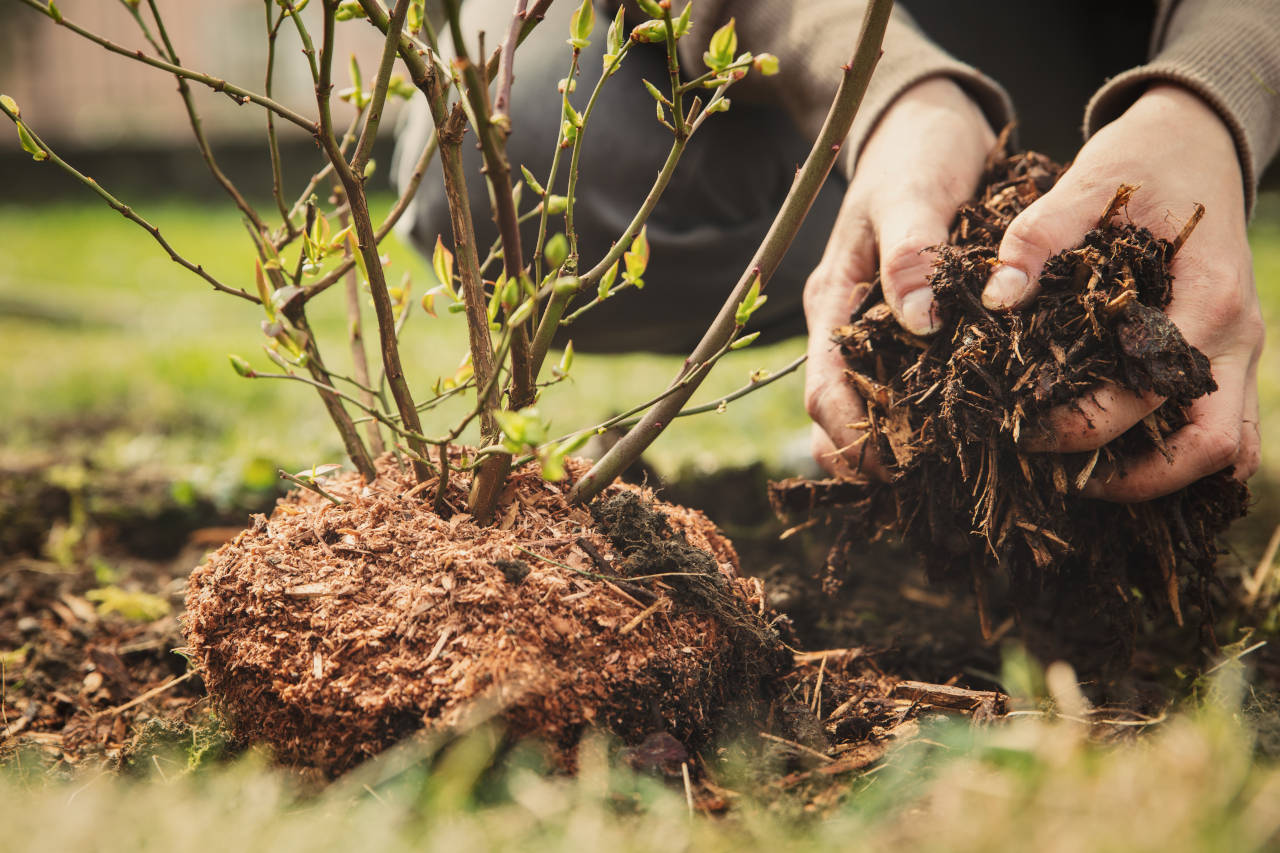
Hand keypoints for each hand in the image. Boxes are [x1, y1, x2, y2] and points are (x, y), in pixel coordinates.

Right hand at [804, 77, 994, 476]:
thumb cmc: (916, 152)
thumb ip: (912, 254)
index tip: (893, 467)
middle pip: (840, 413)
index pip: (823, 389)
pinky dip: (927, 414)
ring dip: (899, 443)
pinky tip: (968, 430)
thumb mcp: (914, 194)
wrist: (928, 121)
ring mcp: (877, 327)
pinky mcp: (911, 325)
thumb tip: (919, 324)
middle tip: (927, 484)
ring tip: (950, 471)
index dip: (849, 437)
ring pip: (873, 406)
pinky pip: (910, 383)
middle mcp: (849, 325)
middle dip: (871, 455)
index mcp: (834, 301)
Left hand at [982, 85, 1263, 500]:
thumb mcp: (1088, 183)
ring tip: (1088, 480)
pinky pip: (1223, 428)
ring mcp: (1240, 351)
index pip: (1151, 393)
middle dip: (1137, 478)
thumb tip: (997, 297)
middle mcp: (1236, 337)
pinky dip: (1180, 455)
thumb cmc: (1143, 163)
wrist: (1199, 140)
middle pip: (1212, 447)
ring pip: (1228, 449)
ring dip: (1166, 477)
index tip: (1025, 430)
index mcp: (1208, 298)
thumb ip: (1039, 237)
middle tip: (1063, 479)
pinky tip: (1120, 458)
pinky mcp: (1227, 356)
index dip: (1086, 425)